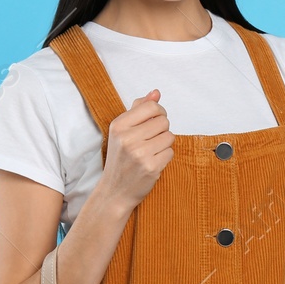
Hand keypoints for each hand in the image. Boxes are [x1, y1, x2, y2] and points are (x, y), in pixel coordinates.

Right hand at [97, 89, 173, 208]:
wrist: (114, 191)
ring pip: (169, 137)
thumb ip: (138, 109)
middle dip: (161, 130)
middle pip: (163, 121)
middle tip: (150, 140)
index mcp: (118, 125)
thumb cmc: (120, 159)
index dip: (158, 112)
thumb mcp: (122, 131)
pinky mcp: (151, 167)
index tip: (155, 120)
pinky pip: (170, 152)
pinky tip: (153, 162)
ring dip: (164, 144)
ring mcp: (139, 154)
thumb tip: (155, 92)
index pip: (151, 106)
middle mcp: (127, 138)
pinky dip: (165, 157)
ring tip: (150, 151)